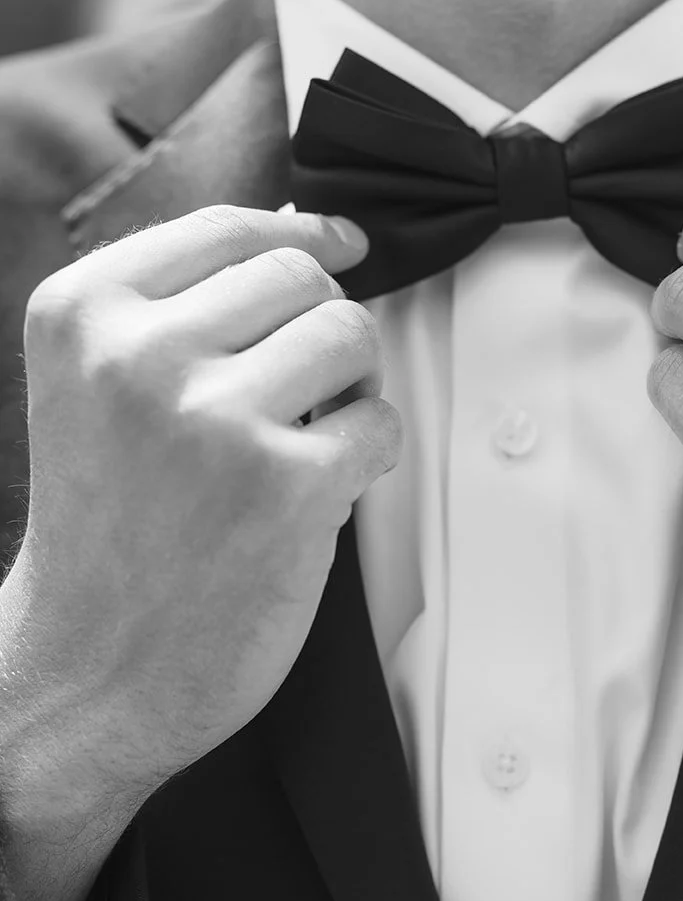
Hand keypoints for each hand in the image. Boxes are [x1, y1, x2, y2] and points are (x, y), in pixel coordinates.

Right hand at [2, 205, 400, 828]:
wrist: (86, 672)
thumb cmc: (107, 532)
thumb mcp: (97, 387)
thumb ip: (182, 308)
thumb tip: (306, 236)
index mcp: (83, 313)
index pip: (226, 228)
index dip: (301, 234)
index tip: (338, 244)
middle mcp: (140, 354)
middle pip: (298, 276)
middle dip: (320, 326)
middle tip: (301, 391)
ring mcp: (214, 417)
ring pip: (350, 334)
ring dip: (351, 385)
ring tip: (308, 437)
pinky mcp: (284, 486)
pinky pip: (380, 424)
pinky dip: (366, 456)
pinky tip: (317, 492)